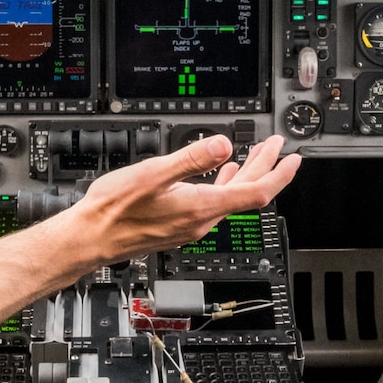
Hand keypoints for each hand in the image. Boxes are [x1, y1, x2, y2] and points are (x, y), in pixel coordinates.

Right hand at [67, 134, 301, 264]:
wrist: (90, 238)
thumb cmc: (114, 211)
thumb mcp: (153, 174)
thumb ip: (192, 158)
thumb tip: (225, 144)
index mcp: (201, 207)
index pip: (255, 193)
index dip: (279, 175)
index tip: (292, 159)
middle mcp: (201, 220)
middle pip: (246, 194)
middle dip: (266, 167)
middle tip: (276, 146)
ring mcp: (190, 225)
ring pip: (230, 198)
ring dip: (246, 175)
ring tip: (256, 155)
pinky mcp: (179, 225)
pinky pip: (214, 204)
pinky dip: (224, 185)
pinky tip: (221, 175)